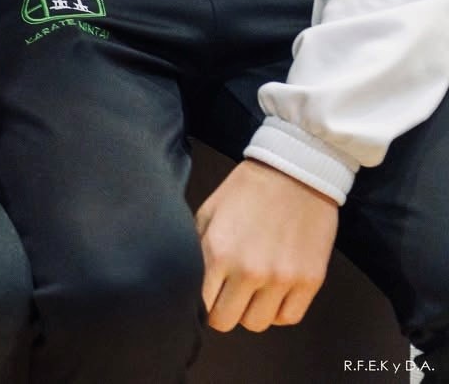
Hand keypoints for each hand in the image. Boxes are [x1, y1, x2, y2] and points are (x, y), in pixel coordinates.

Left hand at [196, 158, 338, 331]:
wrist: (295, 172)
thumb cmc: (246, 190)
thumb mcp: (208, 213)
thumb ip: (197, 249)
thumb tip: (186, 279)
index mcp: (218, 252)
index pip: (200, 303)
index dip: (198, 303)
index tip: (204, 295)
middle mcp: (249, 271)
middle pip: (226, 321)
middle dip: (222, 310)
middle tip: (226, 295)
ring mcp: (282, 278)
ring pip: (257, 324)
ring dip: (251, 311)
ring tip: (251, 291)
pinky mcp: (310, 281)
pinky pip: (289, 318)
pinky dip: (279, 311)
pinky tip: (273, 293)